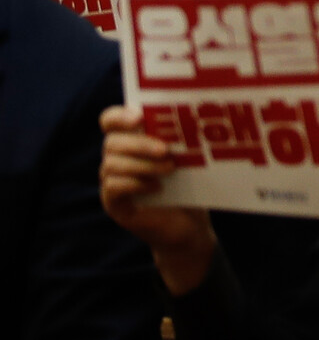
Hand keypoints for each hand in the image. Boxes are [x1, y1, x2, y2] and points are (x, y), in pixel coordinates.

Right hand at [99, 105, 217, 295]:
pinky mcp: (113, 203)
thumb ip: (177, 136)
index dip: (120, 116)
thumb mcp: (185, 155)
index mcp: (131, 138)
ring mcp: (111, 180)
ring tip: (169, 168)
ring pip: (111, 164)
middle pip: (112, 141)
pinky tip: (157, 187)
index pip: (110, 120)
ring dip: (142, 164)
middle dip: (140, 144)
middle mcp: (116, 157)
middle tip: (166, 150)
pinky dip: (135, 184)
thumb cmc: (188, 182)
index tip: (140, 117)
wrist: (187, 224)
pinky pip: (112, 187)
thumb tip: (188, 115)